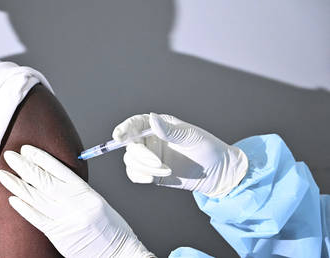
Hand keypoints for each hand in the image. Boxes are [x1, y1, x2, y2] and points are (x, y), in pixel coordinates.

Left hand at [0, 145, 154, 257]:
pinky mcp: (58, 235)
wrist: (117, 252)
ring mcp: (65, 219)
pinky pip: (36, 218)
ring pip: (36, 198)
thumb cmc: (110, 227)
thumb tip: (52, 178)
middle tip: (10, 156)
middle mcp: (75, 204)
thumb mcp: (96, 201)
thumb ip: (75, 191)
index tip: (27, 150)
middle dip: (24, 167)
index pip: (59, 170)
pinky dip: (23, 207)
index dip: (41, 158)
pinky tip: (13, 198)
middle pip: (44, 181)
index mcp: (86, 192)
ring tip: (4, 174)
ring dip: (17, 185)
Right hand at [113, 113, 247, 197]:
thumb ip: (169, 131)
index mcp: (158, 125)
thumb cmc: (208, 149)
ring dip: (145, 168)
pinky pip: (134, 174)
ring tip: (166, 171)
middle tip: (158, 163)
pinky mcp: (150, 172)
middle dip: (141, 156)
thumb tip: (152, 119)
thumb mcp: (190, 137)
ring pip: (131, 161)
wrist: (217, 172)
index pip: (135, 124)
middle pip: (130, 145)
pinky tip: (153, 178)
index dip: (124, 129)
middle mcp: (150, 139)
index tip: (119, 136)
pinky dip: (140, 176)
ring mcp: (149, 157)